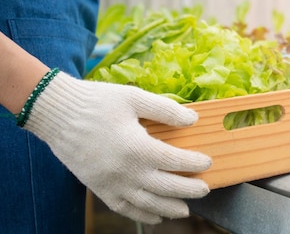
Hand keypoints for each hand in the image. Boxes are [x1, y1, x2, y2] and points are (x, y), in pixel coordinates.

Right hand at [22, 70, 211, 223]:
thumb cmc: (97, 102)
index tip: (208, 162)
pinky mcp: (98, 188)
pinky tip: (156, 217)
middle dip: (189, 190)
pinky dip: (142, 215)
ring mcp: (111, 183)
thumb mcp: (134, 97)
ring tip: (186, 210)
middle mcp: (125, 171)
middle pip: (166, 187)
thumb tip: (193, 119)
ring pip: (147, 203)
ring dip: (169, 208)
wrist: (56, 113)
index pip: (175, 160)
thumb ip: (165, 109)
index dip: (195, 163)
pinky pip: (124, 208)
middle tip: (205, 189)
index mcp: (137, 147)